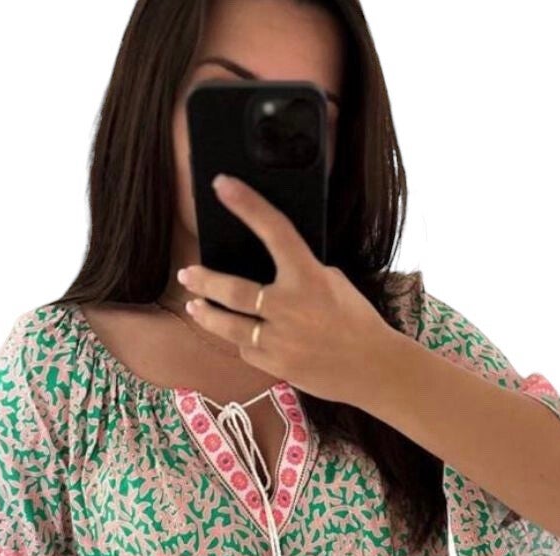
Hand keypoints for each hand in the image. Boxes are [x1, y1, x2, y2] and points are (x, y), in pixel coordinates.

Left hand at [176, 173, 399, 404]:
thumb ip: (299, 273)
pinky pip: (247, 349)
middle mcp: (290, 307)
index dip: (247, 204)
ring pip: (227, 325)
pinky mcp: (275, 366)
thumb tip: (266, 267)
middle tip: (187, 273)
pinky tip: (246, 338)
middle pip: (232, 290)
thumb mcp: (332, 283)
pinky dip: (245, 342)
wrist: (372, 367)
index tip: (222, 184)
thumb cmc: (355, 321)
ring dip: (206, 314)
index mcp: (309, 277)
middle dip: (204, 280)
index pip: (274, 230)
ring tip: (194, 305)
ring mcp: (280, 340)